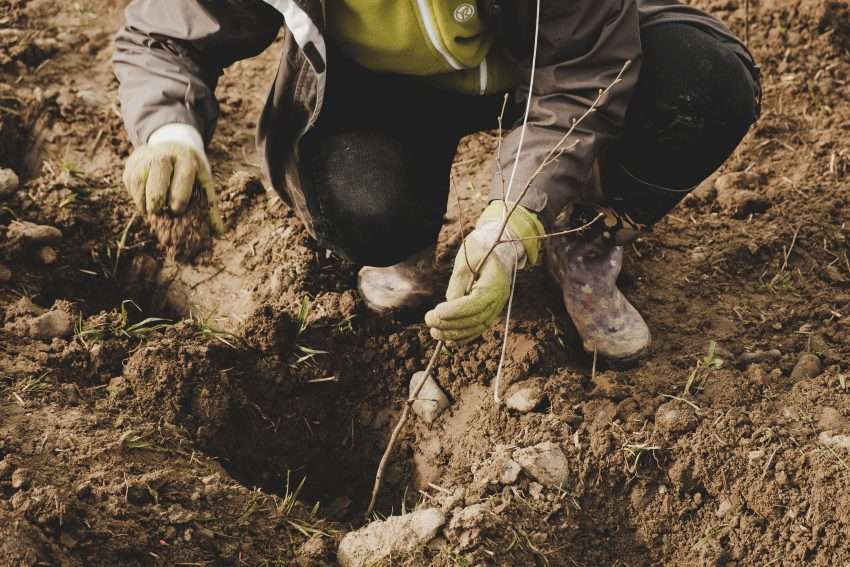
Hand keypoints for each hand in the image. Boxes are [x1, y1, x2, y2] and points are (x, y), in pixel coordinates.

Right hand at [122, 142, 222, 233]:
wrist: (173, 143)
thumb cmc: (191, 169)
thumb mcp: (203, 180)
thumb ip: (210, 205)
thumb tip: (219, 233)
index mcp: (186, 159)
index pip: (182, 179)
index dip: (179, 199)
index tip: (177, 210)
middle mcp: (164, 155)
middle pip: (156, 180)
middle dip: (157, 201)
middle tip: (160, 212)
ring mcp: (145, 157)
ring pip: (138, 183)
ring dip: (144, 202)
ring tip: (152, 211)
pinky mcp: (131, 163)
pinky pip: (130, 184)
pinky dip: (136, 197)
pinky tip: (145, 201)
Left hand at [425, 201, 544, 344]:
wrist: (496, 250)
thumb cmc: (479, 251)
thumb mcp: (466, 258)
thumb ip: (458, 282)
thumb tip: (449, 303)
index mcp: (495, 283)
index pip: (476, 303)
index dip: (456, 311)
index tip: (437, 312)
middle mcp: (499, 299)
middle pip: (475, 319)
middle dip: (450, 324)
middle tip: (429, 320)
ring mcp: (496, 308)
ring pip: (476, 328)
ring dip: (454, 334)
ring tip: (434, 332)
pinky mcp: (490, 313)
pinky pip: (478, 329)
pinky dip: (463, 337)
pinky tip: (448, 340)